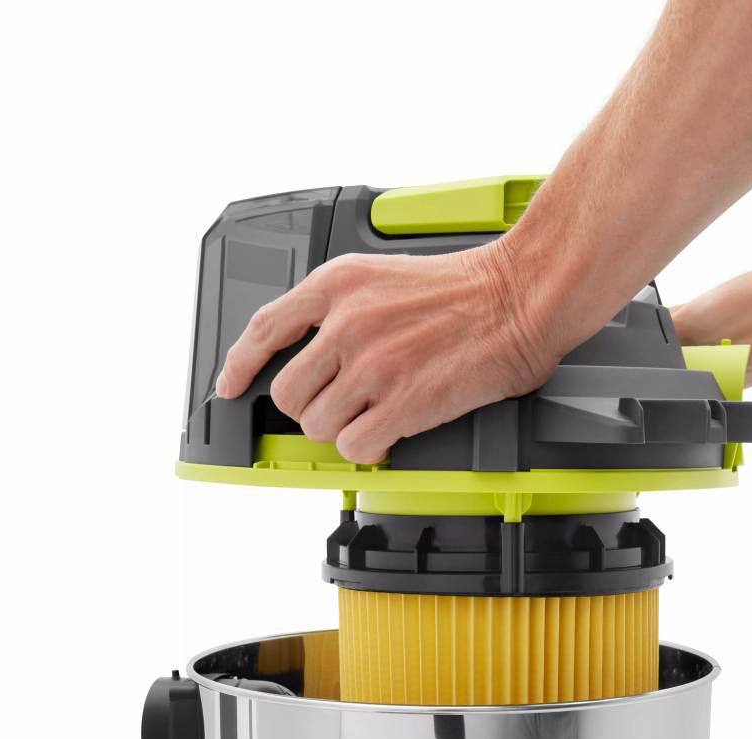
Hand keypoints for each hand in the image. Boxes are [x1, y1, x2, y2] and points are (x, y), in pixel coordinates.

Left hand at [215, 243, 556, 463]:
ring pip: (317, 425)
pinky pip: (355, 446)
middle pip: (287, 392)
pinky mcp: (401, 402)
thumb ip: (341, 312)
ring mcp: (372, 365)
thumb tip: (314, 360)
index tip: (230, 385)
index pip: (264, 328)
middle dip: (310, 407)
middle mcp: (347, 324)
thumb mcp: (384, 277)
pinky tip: (390, 433)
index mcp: (338, 284)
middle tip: (339, 406)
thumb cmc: (466, 289)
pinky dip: (369, 448)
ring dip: (342, 429)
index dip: (240, 364)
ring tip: (375, 415)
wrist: (521, 297)